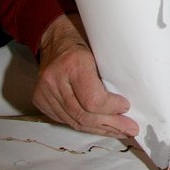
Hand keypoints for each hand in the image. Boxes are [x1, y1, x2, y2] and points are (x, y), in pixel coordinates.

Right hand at [32, 13, 138, 137]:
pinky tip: (99, 126)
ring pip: (75, 121)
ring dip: (99, 128)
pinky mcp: (40, 100)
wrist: (54, 37)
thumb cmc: (83, 39)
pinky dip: (84, 124)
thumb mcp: (100, 48)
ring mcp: (44, 91)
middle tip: (130, 129)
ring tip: (119, 131)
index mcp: (73, 63)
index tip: (126, 107)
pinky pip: (65, 119)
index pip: (93, 100)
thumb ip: (110, 73)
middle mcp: (54, 79)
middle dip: (110, 124)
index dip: (112, 108)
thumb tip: (130, 101)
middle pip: (84, 115)